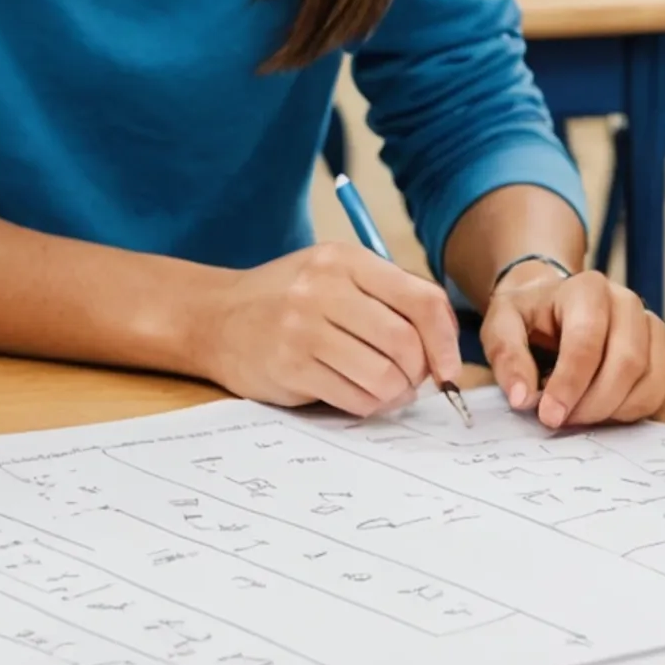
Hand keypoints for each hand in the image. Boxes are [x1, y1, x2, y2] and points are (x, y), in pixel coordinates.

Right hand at [187, 242, 462, 415]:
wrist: (215, 317)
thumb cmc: (287, 299)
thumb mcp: (334, 275)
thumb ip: (388, 298)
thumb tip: (445, 346)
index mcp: (346, 260)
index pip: (422, 300)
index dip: (447, 341)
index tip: (450, 368)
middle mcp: (324, 288)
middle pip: (406, 344)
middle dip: (419, 374)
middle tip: (411, 382)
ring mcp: (304, 328)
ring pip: (384, 377)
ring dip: (394, 394)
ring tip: (384, 390)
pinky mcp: (290, 367)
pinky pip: (355, 399)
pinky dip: (367, 404)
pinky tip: (357, 394)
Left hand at [479, 260, 664, 427]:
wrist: (554, 306)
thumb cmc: (530, 317)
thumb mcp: (501, 325)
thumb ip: (507, 356)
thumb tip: (522, 398)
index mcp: (587, 289)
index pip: (587, 340)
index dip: (570, 384)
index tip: (549, 416)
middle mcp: (627, 303)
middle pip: (628, 361)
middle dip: (594, 403)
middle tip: (564, 421)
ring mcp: (651, 326)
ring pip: (651, 379)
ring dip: (615, 410)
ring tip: (581, 415)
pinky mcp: (663, 353)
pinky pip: (663, 390)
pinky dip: (636, 410)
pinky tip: (605, 410)